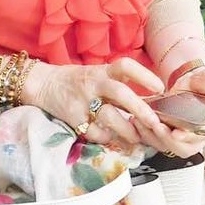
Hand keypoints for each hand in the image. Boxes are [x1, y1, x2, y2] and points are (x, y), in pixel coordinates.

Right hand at [24, 57, 171, 152]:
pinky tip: (110, 137)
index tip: (160, 88)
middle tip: (154, 122)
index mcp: (102, 70)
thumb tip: (151, 98)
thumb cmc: (78, 80)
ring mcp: (83, 101)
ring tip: (136, 137)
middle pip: (121, 93)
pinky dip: (105, 137)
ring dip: (126, 129)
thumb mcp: (98, 74)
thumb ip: (119, 82)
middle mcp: (94, 83)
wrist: (44, 84)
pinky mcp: (73, 117)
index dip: (144, 76)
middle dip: (140, 109)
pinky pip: (93, 132)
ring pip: (108, 116)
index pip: (125, 66)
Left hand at [150, 61, 204, 156]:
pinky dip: (142, 132)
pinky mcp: (163, 133)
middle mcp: (194, 137)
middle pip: (180, 150)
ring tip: (142, 120)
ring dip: (151, 136)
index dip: (187, 139)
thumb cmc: (204, 80)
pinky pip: (152, 140)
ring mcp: (177, 137)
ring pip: (163, 146)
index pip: (199, 141)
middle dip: (166, 140)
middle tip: (155, 125)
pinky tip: (136, 120)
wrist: (188, 77)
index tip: (176, 133)